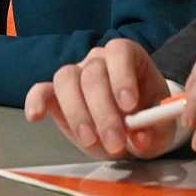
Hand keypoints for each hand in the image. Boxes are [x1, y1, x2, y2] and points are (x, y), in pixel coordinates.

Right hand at [24, 37, 176, 159]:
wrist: (132, 131)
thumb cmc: (147, 121)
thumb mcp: (160, 128)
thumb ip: (153, 131)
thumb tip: (140, 138)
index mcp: (127, 57)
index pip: (119, 52)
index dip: (122, 76)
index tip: (129, 106)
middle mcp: (98, 60)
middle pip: (93, 73)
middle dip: (103, 111)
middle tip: (115, 143)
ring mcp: (75, 75)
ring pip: (66, 79)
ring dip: (77, 113)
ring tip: (91, 141)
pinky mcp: (56, 96)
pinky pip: (41, 90)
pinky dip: (36, 101)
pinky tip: (36, 116)